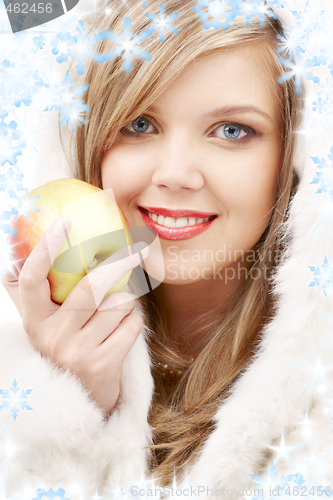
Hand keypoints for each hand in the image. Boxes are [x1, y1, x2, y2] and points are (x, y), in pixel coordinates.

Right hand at [1, 216, 148, 415]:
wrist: (78, 404)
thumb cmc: (64, 351)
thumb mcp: (42, 325)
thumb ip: (28, 295)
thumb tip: (13, 257)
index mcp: (34, 320)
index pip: (31, 279)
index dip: (45, 249)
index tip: (63, 221)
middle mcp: (51, 336)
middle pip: (90, 288)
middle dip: (118, 264)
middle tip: (136, 249)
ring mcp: (77, 353)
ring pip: (118, 305)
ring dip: (127, 300)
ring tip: (118, 310)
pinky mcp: (103, 366)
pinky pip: (132, 326)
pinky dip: (134, 322)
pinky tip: (122, 333)